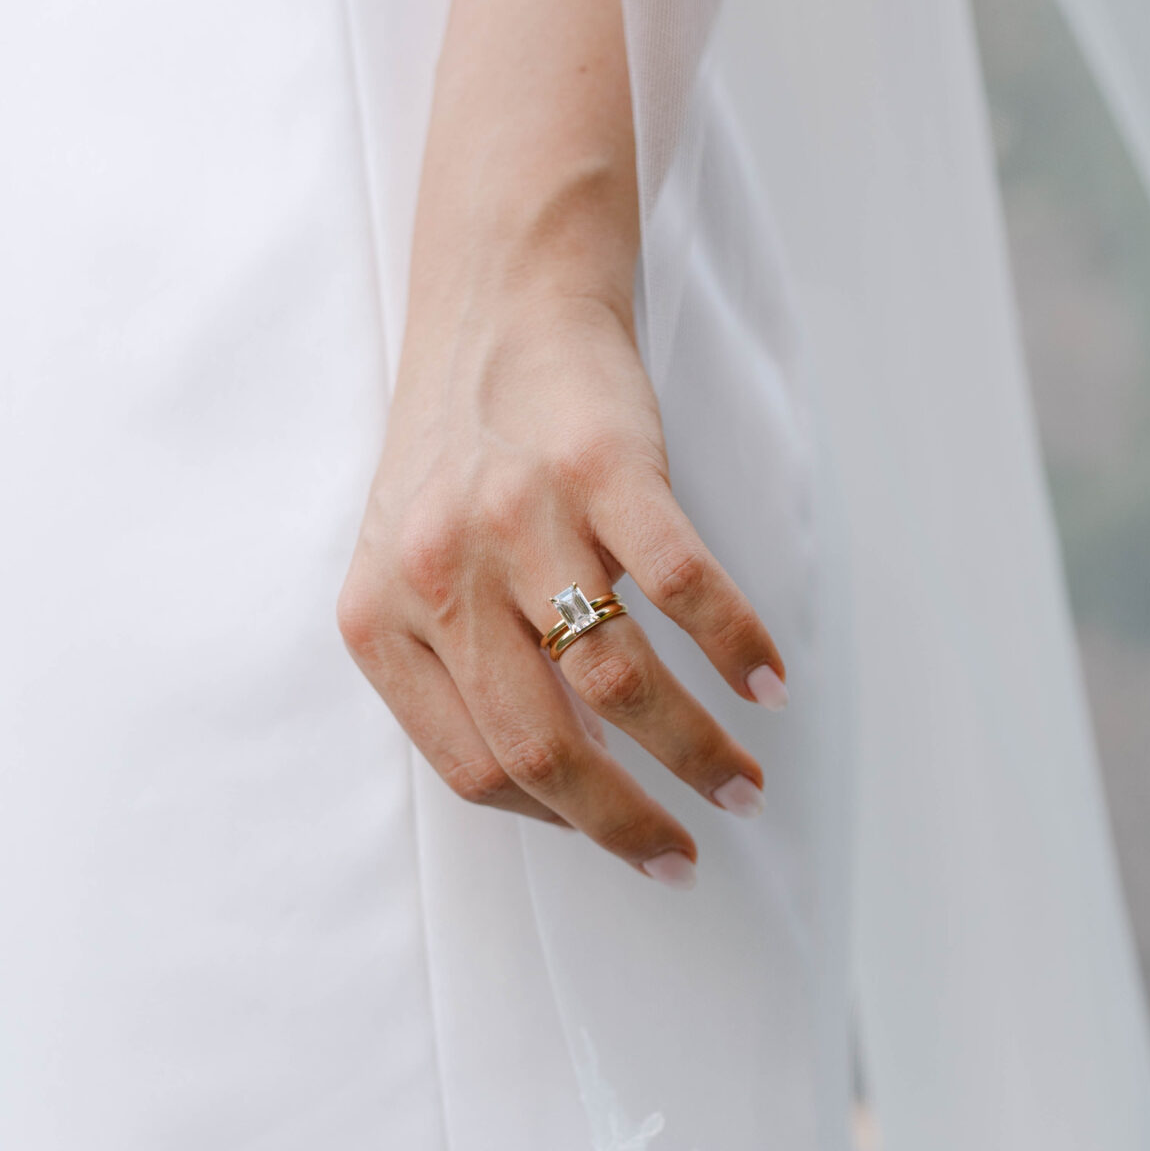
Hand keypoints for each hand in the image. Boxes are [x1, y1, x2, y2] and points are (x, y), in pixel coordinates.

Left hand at [337, 280, 786, 887]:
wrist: (500, 299)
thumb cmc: (464, 450)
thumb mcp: (416, 568)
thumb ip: (458, 668)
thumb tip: (560, 785)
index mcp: (380, 616)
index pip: (471, 770)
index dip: (558, 822)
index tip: (621, 841)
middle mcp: (437, 574)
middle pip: (543, 749)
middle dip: (631, 822)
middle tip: (689, 851)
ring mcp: (518, 518)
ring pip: (617, 684)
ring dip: (697, 751)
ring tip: (744, 782)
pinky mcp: (600, 467)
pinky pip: (683, 588)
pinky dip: (736, 647)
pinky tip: (768, 684)